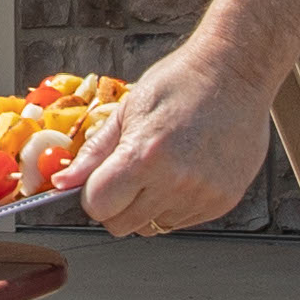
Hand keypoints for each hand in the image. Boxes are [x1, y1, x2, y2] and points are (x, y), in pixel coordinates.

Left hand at [74, 46, 270, 238]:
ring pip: (154, 227)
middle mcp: (176, 182)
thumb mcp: (128, 110)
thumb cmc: (182, 82)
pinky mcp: (224, 201)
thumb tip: (63, 183)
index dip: (93, 195)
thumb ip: (95, 152)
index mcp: (145, 155)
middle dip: (117, 205)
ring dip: (149, 206)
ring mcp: (203, 195)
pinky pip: (183, 221)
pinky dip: (177, 204)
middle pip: (123, 225)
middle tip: (130, 174)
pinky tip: (187, 171)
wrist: (236, 72)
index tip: (99, 182)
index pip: (98, 206)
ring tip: (165, 168)